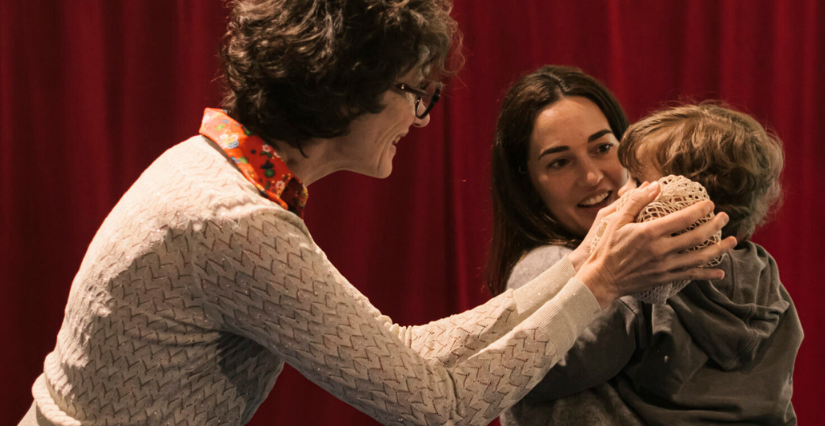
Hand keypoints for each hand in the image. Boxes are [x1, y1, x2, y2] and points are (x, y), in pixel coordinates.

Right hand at [573, 181, 736, 308]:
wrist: (602, 279)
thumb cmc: (607, 248)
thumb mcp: (616, 220)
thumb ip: (636, 201)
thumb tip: (654, 185)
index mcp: (649, 233)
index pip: (683, 219)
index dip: (700, 210)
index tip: (709, 204)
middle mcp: (661, 250)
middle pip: (697, 237)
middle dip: (715, 226)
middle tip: (724, 217)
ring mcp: (665, 266)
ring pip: (699, 258)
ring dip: (719, 249)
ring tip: (733, 241)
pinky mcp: (665, 278)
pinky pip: (691, 276)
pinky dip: (707, 274)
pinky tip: (720, 272)